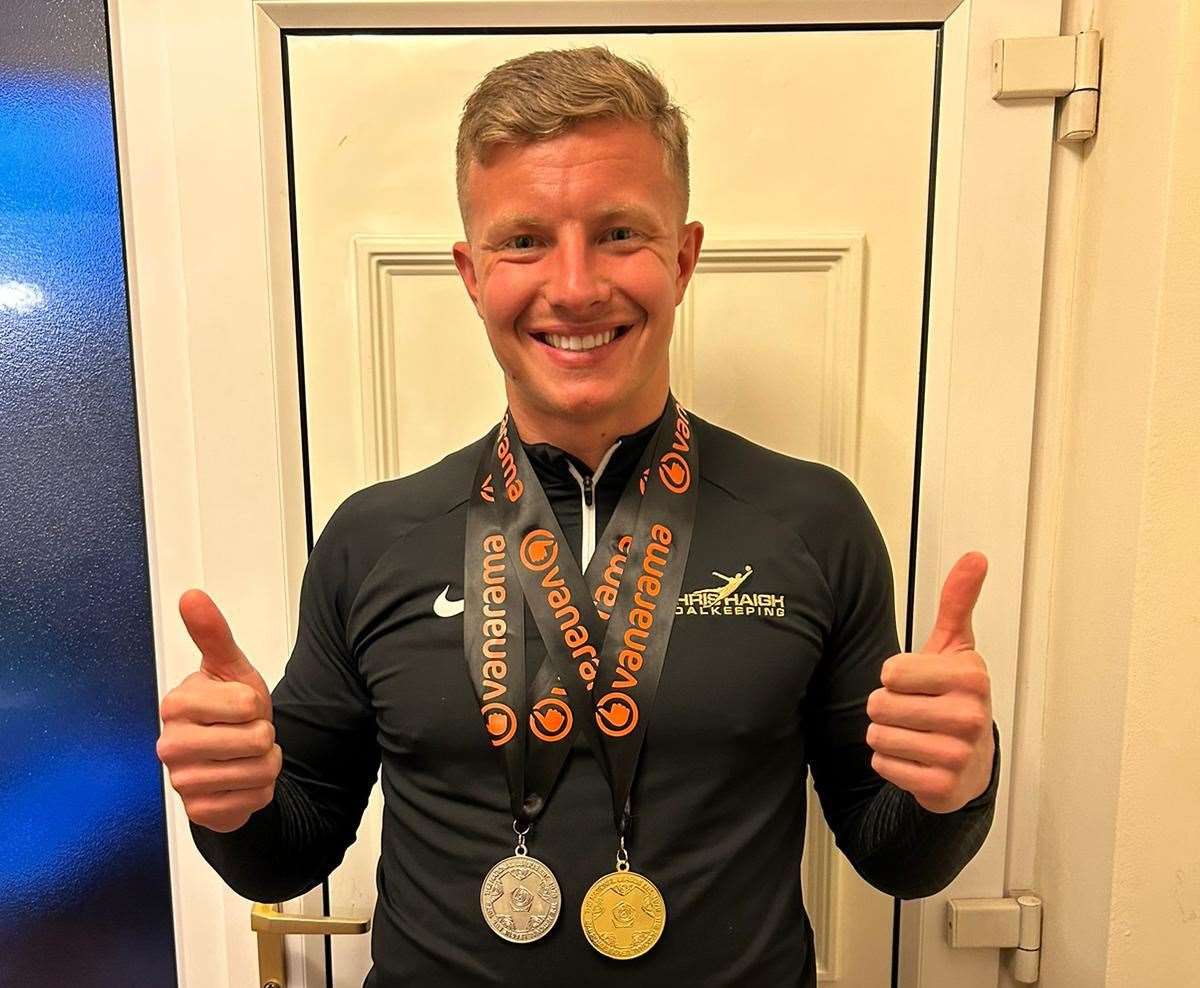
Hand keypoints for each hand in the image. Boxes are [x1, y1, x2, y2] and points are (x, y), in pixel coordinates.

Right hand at [156, 589, 280, 831]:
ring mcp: (182, 781)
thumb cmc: (230, 709)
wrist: (232, 759)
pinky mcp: (198, 811)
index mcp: (177, 703)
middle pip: (256, 739)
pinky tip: (241, 781)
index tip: (239, 706)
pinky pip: (255, 799)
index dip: (256, 704)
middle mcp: (170, 744)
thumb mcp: (229, 668)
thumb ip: (212, 633)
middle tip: (245, 733)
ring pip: (259, 770)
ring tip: (246, 755)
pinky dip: (260, 790)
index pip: (247, 704)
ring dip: (265, 763)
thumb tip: (191, 595)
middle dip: (264, 735)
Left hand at [865, 551, 994, 812]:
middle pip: (881, 705)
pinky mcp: (942, 786)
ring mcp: (959, 754)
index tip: (917, 682)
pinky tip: (914, 758)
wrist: (971, 763)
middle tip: (912, 711)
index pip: (892, 671)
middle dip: (885, 707)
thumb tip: (975, 556)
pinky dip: (889, 762)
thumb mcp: (955, 647)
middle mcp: (971, 716)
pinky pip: (883, 764)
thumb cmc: (954, 696)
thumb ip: (957, 602)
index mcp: (971, 676)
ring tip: (912, 733)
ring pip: (878, 735)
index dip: (894, 676)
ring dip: (885, 734)